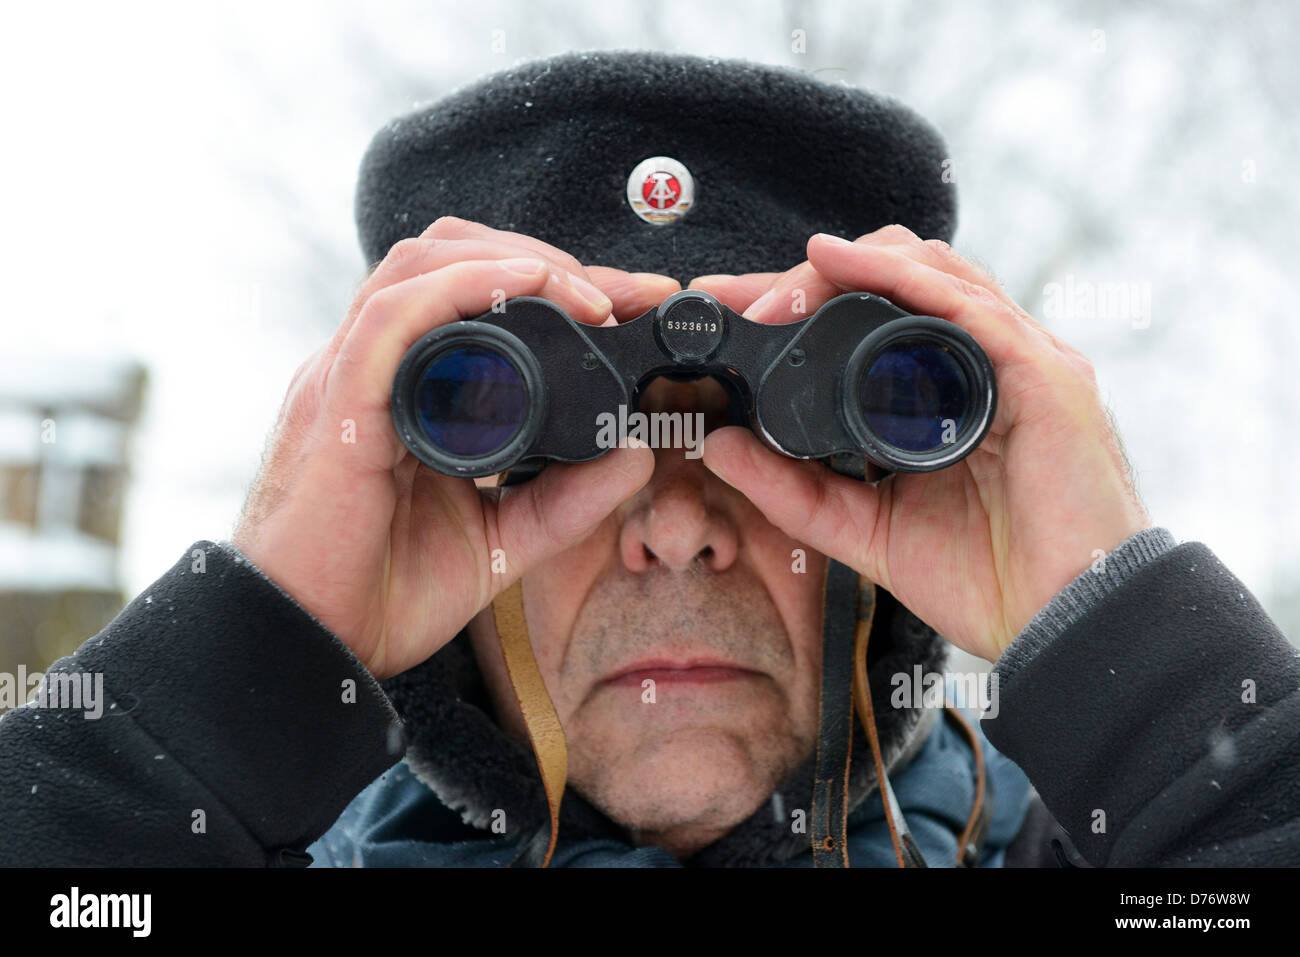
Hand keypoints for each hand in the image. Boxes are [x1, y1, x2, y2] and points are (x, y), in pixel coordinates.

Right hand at [233, 217, 666, 678]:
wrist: (309, 649)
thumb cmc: (380, 595)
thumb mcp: (500, 542)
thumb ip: (566, 502)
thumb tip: (635, 453)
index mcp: (402, 389)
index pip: (470, 296)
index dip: (551, 282)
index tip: (631, 303)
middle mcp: (372, 370)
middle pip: (448, 257)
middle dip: (541, 257)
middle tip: (619, 295)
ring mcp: (348, 380)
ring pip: (419, 266)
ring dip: (510, 259)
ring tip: (584, 293)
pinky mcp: (336, 408)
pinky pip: (389, 320)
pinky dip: (459, 287)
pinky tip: (523, 284)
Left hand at [691, 225, 1150, 662]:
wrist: (1067, 627)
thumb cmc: (990, 581)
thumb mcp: (866, 529)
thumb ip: (795, 491)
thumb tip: (720, 445)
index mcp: (951, 393)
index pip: (873, 318)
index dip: (799, 307)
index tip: (727, 313)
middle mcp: (985, 364)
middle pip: (892, 282)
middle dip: (807, 280)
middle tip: (736, 298)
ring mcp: (1018, 359)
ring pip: (925, 272)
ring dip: (841, 269)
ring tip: (774, 289)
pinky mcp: (1042, 371)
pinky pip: (962, 301)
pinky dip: (895, 273)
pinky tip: (836, 262)